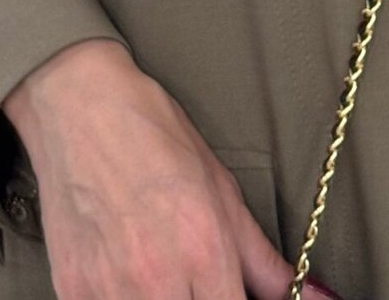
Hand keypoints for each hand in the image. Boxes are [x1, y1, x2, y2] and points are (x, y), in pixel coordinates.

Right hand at [2, 39, 320, 298]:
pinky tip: (125, 275)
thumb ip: (264, 262)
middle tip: (197, 283)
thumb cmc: (152, 136)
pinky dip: (120, 297)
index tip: (234, 297)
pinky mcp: (71, 293)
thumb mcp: (222, 191)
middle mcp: (158, 281)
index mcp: (206, 254)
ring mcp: (109, 292)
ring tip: (163, 275)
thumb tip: (317, 298)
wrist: (80, 107)